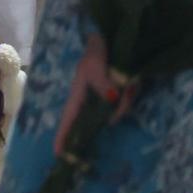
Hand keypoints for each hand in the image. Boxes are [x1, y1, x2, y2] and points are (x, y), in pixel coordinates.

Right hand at [53, 32, 135, 157]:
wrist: (112, 38)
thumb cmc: (96, 50)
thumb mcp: (95, 64)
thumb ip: (101, 82)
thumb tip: (110, 101)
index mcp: (79, 95)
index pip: (69, 119)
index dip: (63, 136)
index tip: (59, 154)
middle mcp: (92, 100)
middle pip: (100, 120)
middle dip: (114, 112)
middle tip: (125, 92)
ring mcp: (106, 98)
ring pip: (117, 111)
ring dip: (127, 98)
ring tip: (131, 79)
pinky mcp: (119, 95)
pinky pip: (127, 102)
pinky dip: (132, 93)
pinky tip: (134, 81)